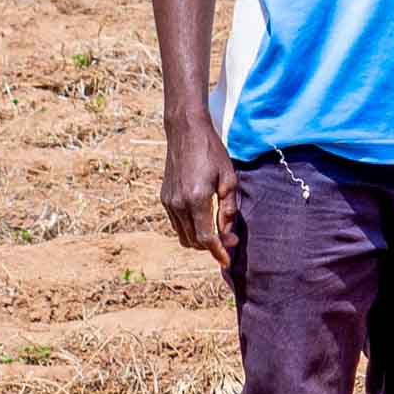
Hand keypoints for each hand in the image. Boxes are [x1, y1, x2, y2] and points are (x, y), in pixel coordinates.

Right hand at [162, 114, 236, 269]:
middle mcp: (178, 204)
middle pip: (194, 241)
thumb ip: (227, 208)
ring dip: (200, 240)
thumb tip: (227, 233)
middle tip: (229, 239)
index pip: (206, 238)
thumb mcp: (228, 178)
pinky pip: (177, 224)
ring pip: (183, 235)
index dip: (218, 252)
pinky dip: (190, 229)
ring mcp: (168, 202)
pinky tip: (204, 221)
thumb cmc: (212, 152)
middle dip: (212, 247)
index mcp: (196, 199)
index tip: (227, 261)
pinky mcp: (164, 198)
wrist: (186, 132)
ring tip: (218, 232)